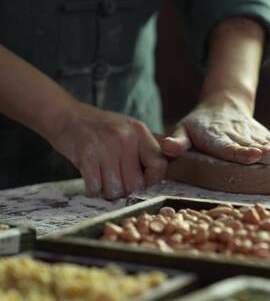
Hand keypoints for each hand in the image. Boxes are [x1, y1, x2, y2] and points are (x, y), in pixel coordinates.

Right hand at [48, 101, 166, 198]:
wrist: (66, 116)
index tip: (141, 180)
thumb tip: (165, 169)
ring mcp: (106, 146)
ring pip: (115, 189)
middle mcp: (125, 138)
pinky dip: (93, 189)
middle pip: (135, 184)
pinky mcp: (86, 155)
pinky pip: (96, 187)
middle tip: (116, 180)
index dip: (151, 179)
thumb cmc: (101, 128)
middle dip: (125, 189)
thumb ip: (147, 147)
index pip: (159, 165)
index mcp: (140, 132)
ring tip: (103, 179)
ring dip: (108, 191)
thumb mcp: (129, 129)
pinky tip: (92, 178)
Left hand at [160, 100, 269, 164]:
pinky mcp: (260, 134)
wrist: (222, 103)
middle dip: (264, 152)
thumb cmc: (198, 124)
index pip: (228, 147)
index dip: (241, 152)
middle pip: (251, 145)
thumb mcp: (182, 129)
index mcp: (215, 137)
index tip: (252, 155)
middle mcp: (235, 135)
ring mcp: (249, 134)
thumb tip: (167, 147)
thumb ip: (177, 140)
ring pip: (264, 143)